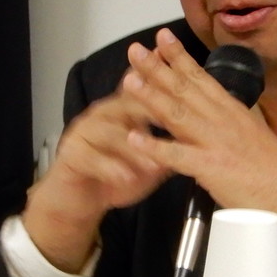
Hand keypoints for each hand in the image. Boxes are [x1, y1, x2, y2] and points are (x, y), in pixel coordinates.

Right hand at [23, 84, 167, 272]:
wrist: (80, 197)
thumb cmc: (119, 173)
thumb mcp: (151, 158)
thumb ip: (174, 145)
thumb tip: (204, 139)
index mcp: (126, 109)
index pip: (145, 90)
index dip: (162, 83)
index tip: (185, 79)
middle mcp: (105, 113)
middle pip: (126, 104)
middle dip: (148, 108)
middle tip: (171, 121)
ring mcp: (85, 131)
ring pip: (110, 133)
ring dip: (132, 148)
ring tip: (152, 163)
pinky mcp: (71, 153)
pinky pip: (90, 158)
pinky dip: (110, 168)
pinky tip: (125, 178)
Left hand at [123, 28, 276, 236]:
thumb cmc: (271, 167)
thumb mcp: (249, 130)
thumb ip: (227, 117)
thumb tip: (211, 105)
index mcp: (231, 109)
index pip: (200, 77)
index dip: (179, 55)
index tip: (163, 37)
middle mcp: (222, 119)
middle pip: (184, 88)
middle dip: (157, 67)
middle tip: (136, 49)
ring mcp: (215, 141)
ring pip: (178, 113)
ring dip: (151, 96)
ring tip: (129, 80)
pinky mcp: (211, 167)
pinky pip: (177, 155)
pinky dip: (155, 146)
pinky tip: (135, 139)